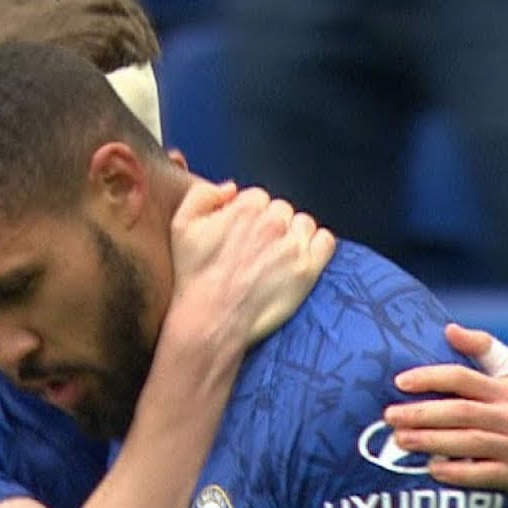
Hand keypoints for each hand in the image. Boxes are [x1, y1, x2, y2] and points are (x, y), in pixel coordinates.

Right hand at [161, 181, 334, 355]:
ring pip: (303, 224)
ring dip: (292, 234)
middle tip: (254, 248)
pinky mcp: (308, 270)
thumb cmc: (193, 274)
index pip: (258, 197)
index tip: (239, 233)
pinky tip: (298, 258)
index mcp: (246, 207)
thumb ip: (203, 195)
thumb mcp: (181, 225)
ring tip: (274, 256)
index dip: (247, 215)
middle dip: (269, 224)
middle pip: (281, 210)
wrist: (210, 319)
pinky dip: (316, 246)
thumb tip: (231, 188)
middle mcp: (273, 223)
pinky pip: (326, 241)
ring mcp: (293, 246)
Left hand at [385, 324, 507, 505]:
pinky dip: (458, 472)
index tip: (399, 382)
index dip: (431, 378)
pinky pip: (485, 474)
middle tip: (389, 415)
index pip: (463, 378)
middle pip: (461, 412)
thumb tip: (449, 328)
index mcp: (506, 390)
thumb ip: (483, 351)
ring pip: (470, 442)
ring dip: (432, 441)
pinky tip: (432, 469)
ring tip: (400, 439)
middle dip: (422, 413)